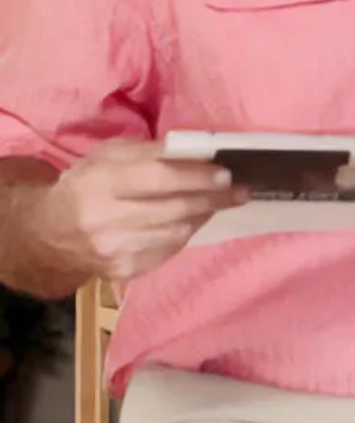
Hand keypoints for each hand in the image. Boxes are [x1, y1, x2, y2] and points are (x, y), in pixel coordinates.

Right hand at [29, 140, 245, 281]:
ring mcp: (113, 251)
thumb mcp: (109, 156)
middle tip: (240, 190)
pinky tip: (192, 221)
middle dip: (213, 198)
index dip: (197, 177)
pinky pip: (167, 251)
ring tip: (220, 202)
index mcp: (99, 183)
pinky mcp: (121, 271)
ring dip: (204, 215)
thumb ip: (151, 151)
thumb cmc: (86, 184)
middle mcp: (104, 220)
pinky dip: (185, 234)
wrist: (47, 233)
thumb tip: (200, 151)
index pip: (159, 179)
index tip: (226, 174)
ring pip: (176, 233)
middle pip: (174, 209)